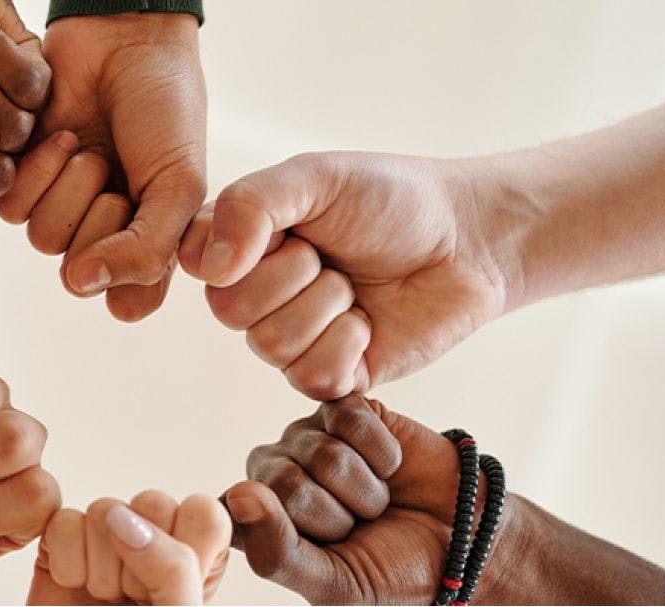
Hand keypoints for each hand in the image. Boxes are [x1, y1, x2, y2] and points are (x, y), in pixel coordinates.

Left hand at [0, 13, 206, 321]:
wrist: (124, 40)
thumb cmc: (164, 109)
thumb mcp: (179, 183)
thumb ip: (148, 250)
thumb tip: (81, 285)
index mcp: (148, 246)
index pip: (127, 301)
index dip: (133, 261)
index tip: (149, 209)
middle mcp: (102, 236)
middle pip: (79, 271)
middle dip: (102, 210)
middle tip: (117, 164)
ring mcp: (60, 208)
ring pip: (44, 239)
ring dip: (70, 184)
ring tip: (90, 144)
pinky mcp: (21, 180)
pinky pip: (11, 208)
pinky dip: (38, 167)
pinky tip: (61, 133)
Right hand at [28, 493, 229, 604]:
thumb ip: (172, 568)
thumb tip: (125, 517)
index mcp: (197, 560)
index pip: (203, 511)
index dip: (184, 545)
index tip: (167, 589)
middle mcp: (155, 544)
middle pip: (151, 501)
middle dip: (137, 560)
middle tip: (132, 600)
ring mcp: (106, 540)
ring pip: (104, 508)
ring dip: (100, 566)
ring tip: (102, 599)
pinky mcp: (64, 542)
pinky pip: (65, 521)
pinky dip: (67, 562)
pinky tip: (73, 587)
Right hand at [180, 153, 521, 398]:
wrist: (467, 239)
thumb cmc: (391, 199)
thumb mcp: (316, 177)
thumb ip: (250, 205)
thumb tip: (210, 270)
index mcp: (240, 242)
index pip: (197, 260)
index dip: (238, 249)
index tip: (286, 226)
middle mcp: (255, 293)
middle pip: (229, 309)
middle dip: (293, 274)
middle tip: (330, 254)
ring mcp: (289, 337)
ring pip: (269, 345)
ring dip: (325, 306)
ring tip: (354, 285)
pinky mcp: (327, 376)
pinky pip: (308, 376)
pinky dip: (346, 344)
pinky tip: (367, 323)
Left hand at [223, 394, 517, 604]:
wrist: (461, 539)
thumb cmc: (392, 568)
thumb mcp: (333, 583)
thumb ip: (276, 551)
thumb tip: (237, 493)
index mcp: (257, 519)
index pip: (240, 513)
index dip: (289, 533)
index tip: (324, 549)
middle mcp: (273, 474)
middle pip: (283, 481)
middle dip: (336, 514)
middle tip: (359, 525)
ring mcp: (307, 438)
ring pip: (323, 453)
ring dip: (366, 489)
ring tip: (378, 501)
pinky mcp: (345, 409)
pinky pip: (350, 421)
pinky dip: (383, 454)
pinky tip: (391, 467)